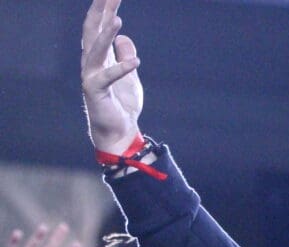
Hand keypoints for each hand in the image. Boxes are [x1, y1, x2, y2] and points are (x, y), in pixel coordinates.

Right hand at [81, 0, 142, 153]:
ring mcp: (91, 76)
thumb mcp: (130, 75)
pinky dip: (122, 68)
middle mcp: (91, 63)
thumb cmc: (122, 103)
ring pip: (96, 50)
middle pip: (94, 31)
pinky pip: (109, 77)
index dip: (106, 10)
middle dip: (101, 12)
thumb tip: (124, 38)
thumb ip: (124, 55)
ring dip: (106, 34)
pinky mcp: (96, 91)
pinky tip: (136, 62)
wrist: (119, 131)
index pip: (101, 27)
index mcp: (99, 57)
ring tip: (118, 20)